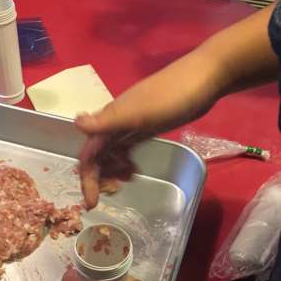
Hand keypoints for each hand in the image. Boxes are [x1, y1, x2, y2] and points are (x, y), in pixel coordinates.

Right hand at [76, 51, 220, 209]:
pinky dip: (125, 162)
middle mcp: (115, 122)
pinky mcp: (146, 127)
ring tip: (121, 185)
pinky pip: (127, 148)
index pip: (90, 153)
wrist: (204, 78)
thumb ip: (106, 121)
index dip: (87, 178)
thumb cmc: (171, 96)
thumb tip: (75, 123)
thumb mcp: (137, 112)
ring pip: (111, 152)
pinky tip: (133, 171)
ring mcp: (131, 124)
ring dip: (111, 171)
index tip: (91, 202)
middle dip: (98, 177)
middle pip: (98, 155)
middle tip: (106, 196)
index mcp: (110, 119)